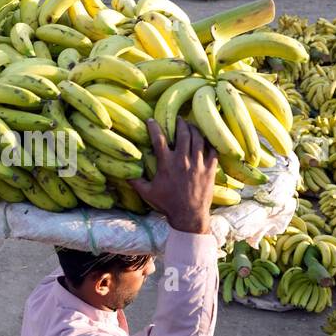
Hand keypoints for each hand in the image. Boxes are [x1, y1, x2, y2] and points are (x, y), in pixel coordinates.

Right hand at [130, 118, 217, 234]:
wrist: (188, 216)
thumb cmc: (167, 204)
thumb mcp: (147, 193)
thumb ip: (135, 181)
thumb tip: (122, 173)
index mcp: (166, 164)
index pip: (159, 139)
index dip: (154, 127)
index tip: (151, 120)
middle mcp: (183, 161)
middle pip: (183, 133)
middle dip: (180, 122)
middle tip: (178, 119)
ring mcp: (198, 164)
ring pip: (198, 138)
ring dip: (194, 129)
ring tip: (191, 126)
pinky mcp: (210, 169)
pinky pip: (212, 150)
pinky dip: (209, 142)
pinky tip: (206, 139)